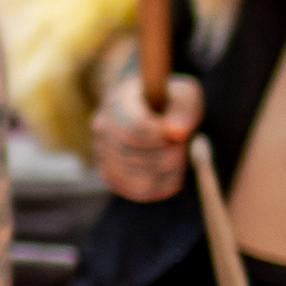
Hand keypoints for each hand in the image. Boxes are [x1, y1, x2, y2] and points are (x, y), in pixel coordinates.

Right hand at [92, 69, 201, 201]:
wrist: (145, 110)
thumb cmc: (169, 102)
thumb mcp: (183, 96)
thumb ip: (183, 111)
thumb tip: (177, 133)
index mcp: (119, 101)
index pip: (135, 127)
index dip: (161, 137)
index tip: (181, 136)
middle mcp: (103, 126)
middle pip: (132, 153)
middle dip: (167, 156)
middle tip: (183, 149)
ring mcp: (101, 151)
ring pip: (133, 175)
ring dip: (165, 173)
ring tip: (177, 160)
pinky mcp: (108, 172)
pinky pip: (133, 189)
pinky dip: (158, 186)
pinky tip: (169, 174)